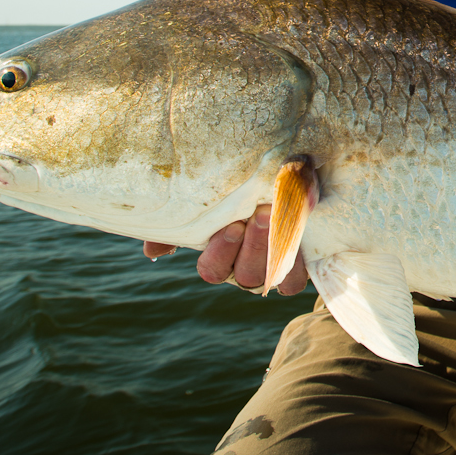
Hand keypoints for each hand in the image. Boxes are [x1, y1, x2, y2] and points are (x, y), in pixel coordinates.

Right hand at [142, 204, 308, 294]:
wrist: (288, 176)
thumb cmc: (242, 188)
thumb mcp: (213, 198)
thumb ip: (183, 220)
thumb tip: (153, 250)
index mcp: (220, 256)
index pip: (212, 269)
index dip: (221, 253)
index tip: (231, 225)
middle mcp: (245, 267)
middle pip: (246, 275)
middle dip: (254, 245)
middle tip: (262, 213)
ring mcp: (275, 269)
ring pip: (271, 277)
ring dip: (276, 249)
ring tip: (281, 216)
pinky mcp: (303, 266)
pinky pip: (300, 277)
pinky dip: (300, 259)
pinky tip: (302, 228)